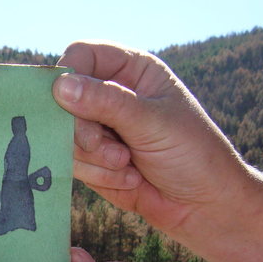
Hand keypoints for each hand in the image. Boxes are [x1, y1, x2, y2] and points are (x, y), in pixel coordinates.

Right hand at [54, 41, 262, 261]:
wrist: (202, 205)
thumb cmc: (192, 153)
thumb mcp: (152, 122)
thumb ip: (107, 102)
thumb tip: (60, 86)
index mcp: (132, 70)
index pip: (82, 55)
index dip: (68, 74)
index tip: (63, 100)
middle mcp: (111, 95)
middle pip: (64, 99)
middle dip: (82, 128)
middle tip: (99, 144)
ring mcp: (99, 128)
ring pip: (64, 134)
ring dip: (94, 156)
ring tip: (127, 164)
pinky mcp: (91, 159)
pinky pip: (71, 162)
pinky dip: (97, 174)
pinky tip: (128, 179)